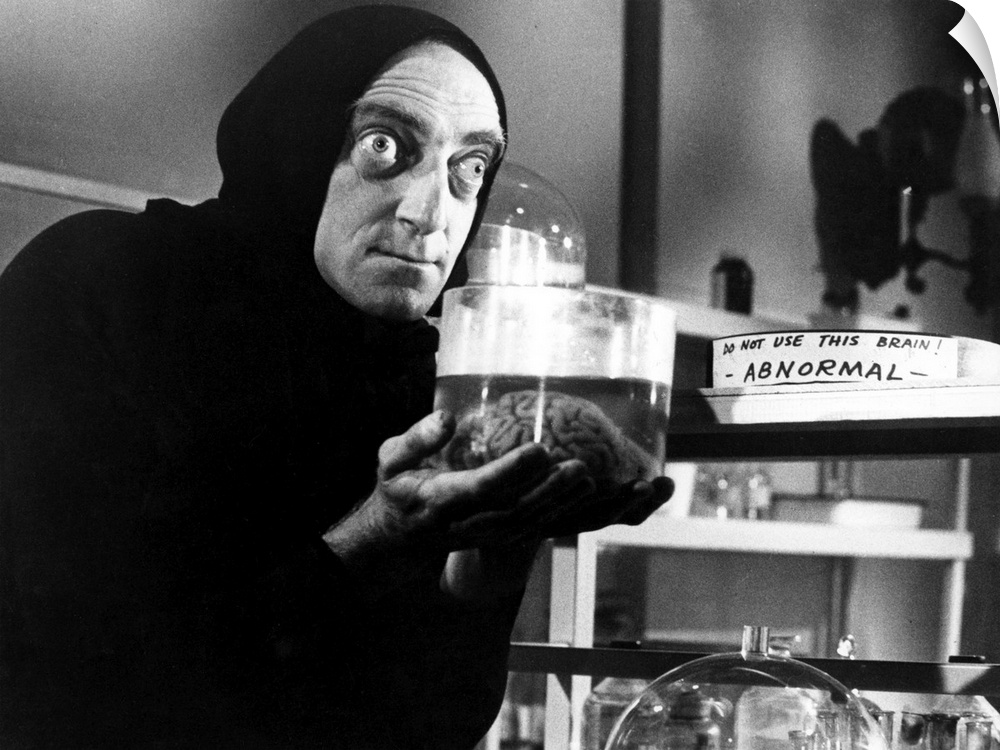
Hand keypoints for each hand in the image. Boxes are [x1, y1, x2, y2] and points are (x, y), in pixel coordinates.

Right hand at [322, 410, 593, 592]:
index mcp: (442, 498)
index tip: (539, 450)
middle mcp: (469, 521)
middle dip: (550, 489)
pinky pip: (537, 528)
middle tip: (580, 466)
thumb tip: (447, 418)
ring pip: (531, 522)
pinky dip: (565, 516)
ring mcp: (487, 534)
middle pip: (516, 508)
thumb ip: (416, 439)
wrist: (398, 537)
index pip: (482, 487)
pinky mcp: (501, 537)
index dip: (511, 471)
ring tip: (593, 479)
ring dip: (564, 504)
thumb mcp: (390, 459)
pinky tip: (586, 495)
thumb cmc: (397, 487)